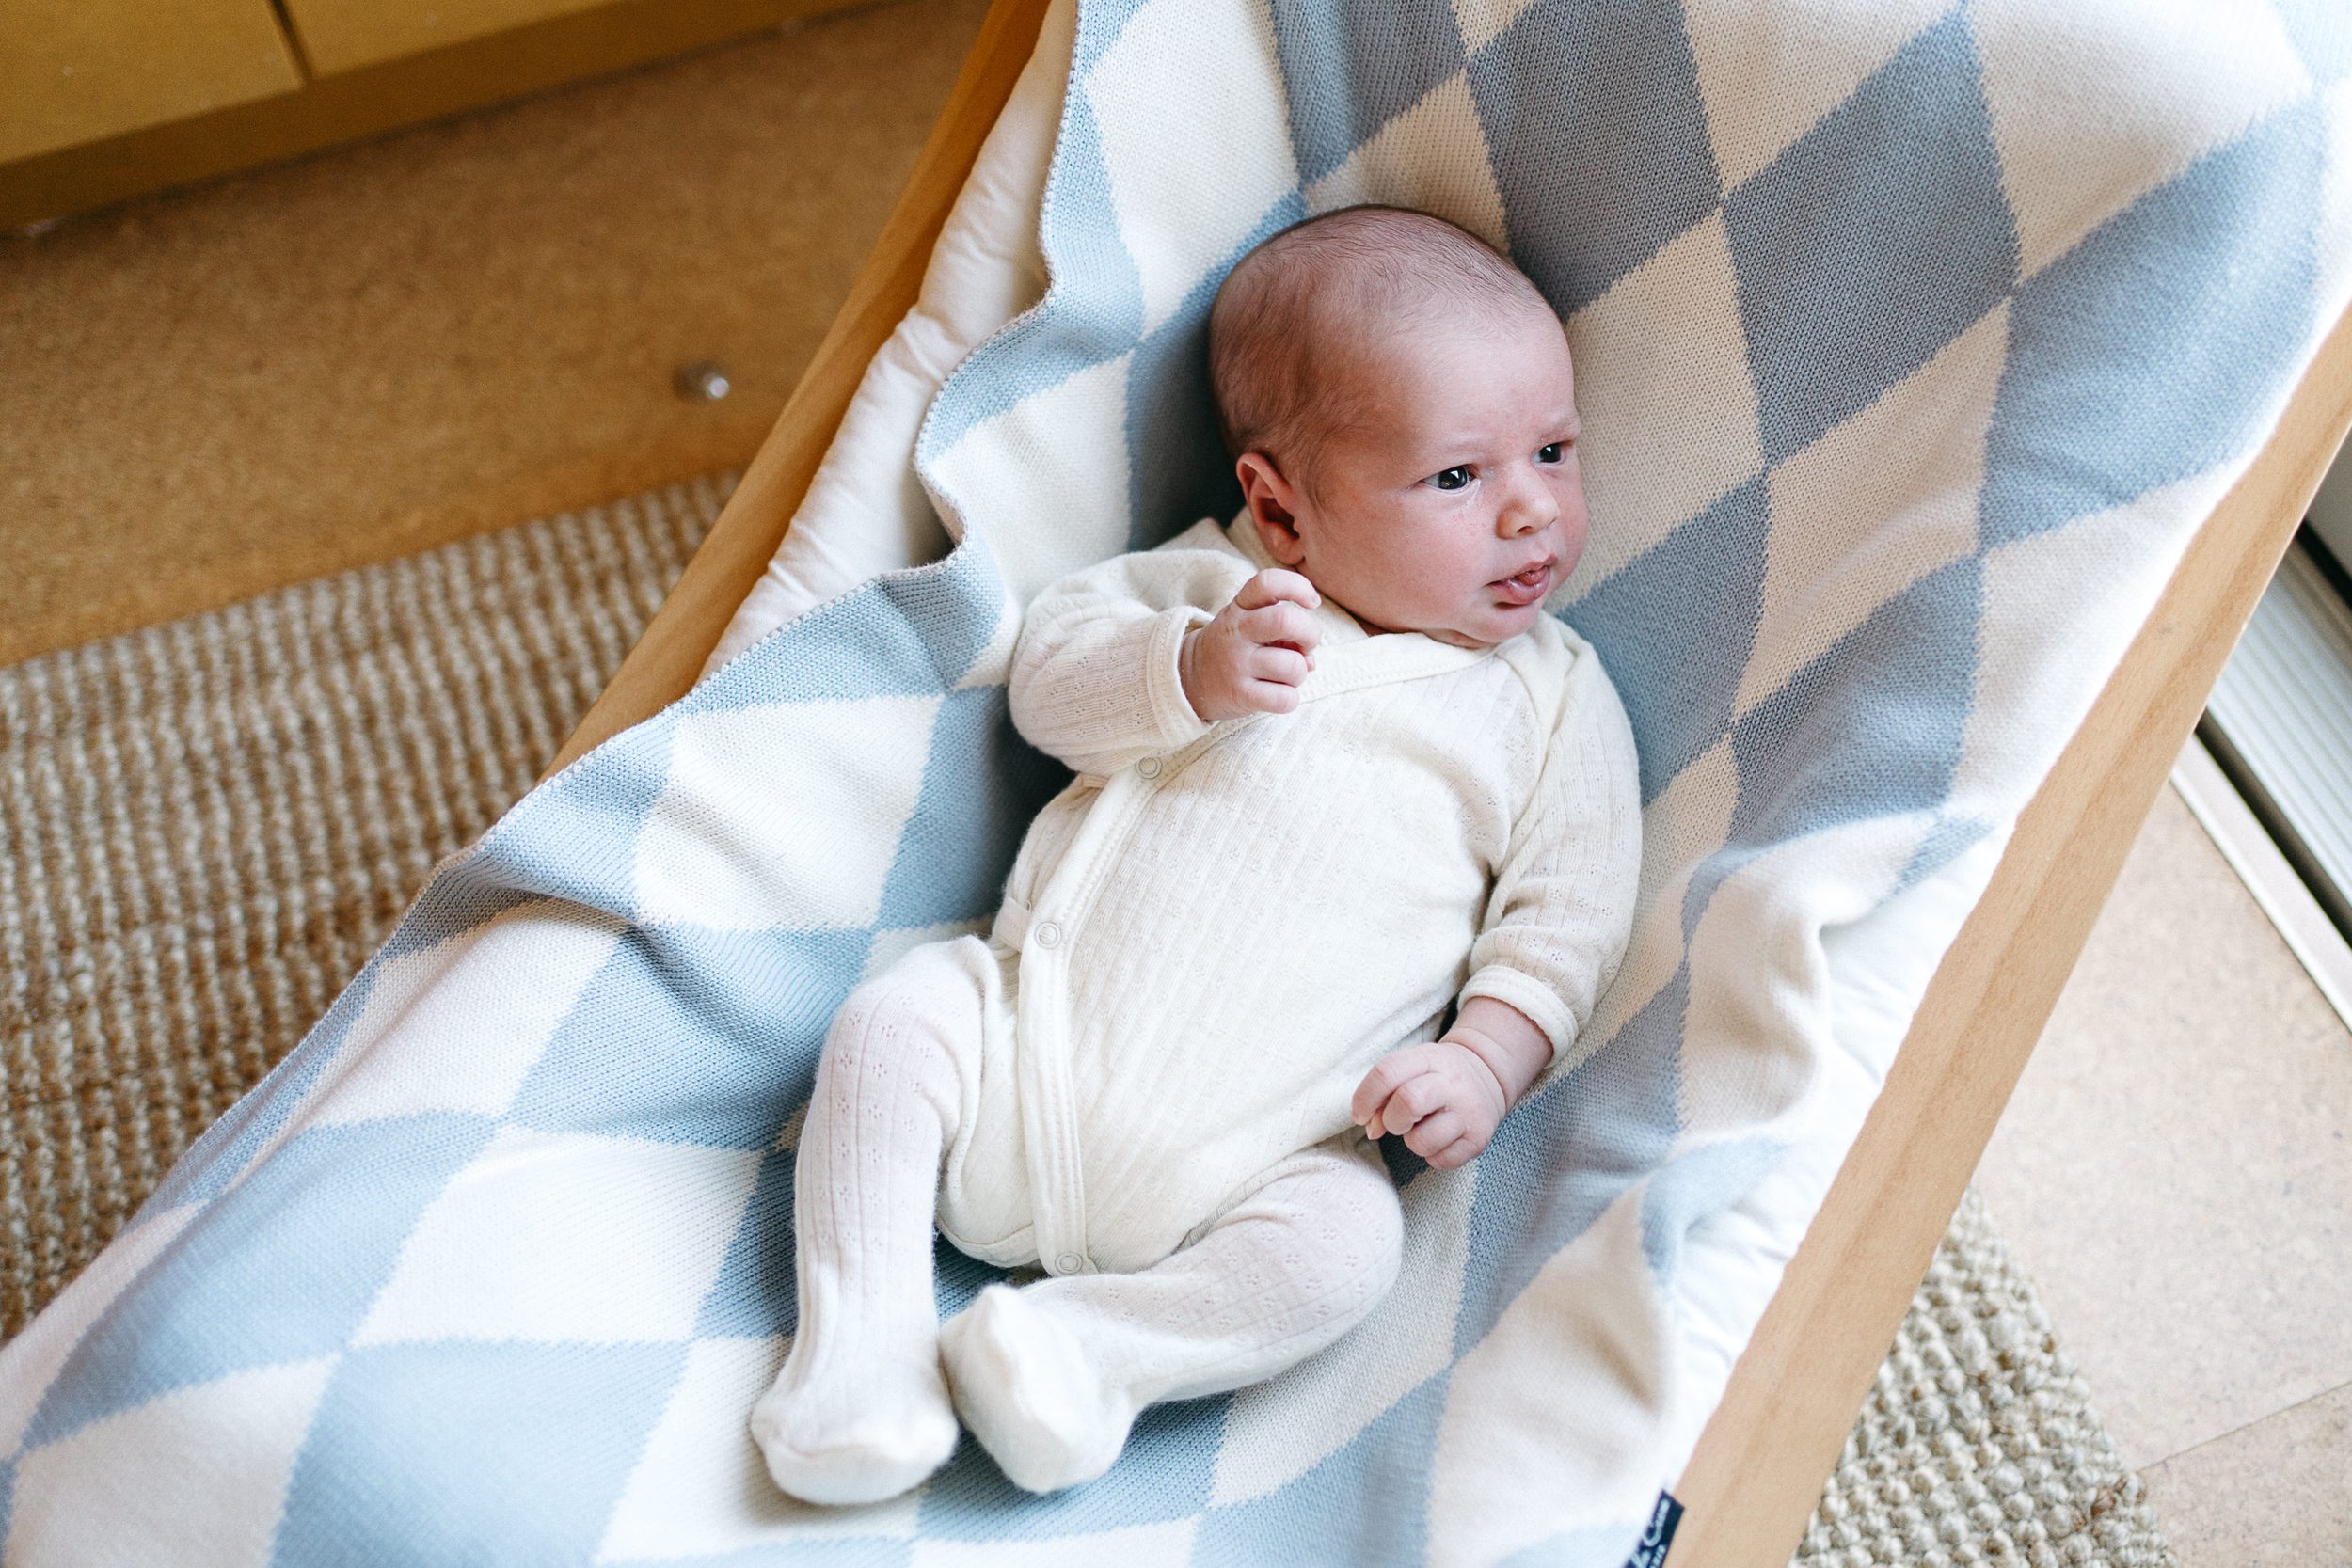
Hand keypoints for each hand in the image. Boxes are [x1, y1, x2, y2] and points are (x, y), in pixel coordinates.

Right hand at [1180, 569, 1321, 720]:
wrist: (1191, 678)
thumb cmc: (1235, 647)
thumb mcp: (1251, 624)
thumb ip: (1284, 630)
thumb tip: (1310, 660)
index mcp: (1240, 607)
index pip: (1268, 582)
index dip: (1298, 587)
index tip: (1312, 602)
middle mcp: (1237, 631)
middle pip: (1286, 620)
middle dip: (1311, 634)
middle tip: (1306, 645)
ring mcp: (1237, 664)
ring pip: (1293, 665)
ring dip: (1300, 672)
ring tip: (1285, 675)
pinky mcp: (1240, 695)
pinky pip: (1285, 698)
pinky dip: (1291, 699)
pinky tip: (1277, 694)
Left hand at [1351, 1042, 1506, 1168]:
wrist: (1488, 1074)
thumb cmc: (1436, 1075)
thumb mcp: (1411, 1069)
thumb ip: (1383, 1093)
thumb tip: (1371, 1129)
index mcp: (1429, 1058)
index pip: (1387, 1073)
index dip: (1364, 1098)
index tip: (1360, 1114)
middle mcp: (1452, 1083)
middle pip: (1407, 1103)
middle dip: (1390, 1121)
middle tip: (1396, 1122)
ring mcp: (1469, 1112)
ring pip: (1421, 1141)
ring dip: (1412, 1141)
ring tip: (1423, 1129)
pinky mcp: (1479, 1139)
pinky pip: (1440, 1161)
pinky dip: (1433, 1155)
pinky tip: (1440, 1139)